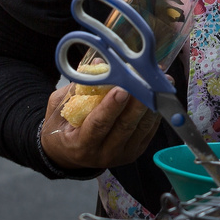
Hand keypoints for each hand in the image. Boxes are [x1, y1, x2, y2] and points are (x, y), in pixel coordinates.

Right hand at [40, 83, 164, 171]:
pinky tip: (159, 94)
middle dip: (137, 102)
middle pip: (124, 126)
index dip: (111, 107)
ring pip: (141, 128)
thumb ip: (77, 88)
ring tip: (159, 82)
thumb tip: (98, 63)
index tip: (122, 89)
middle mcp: (102, 154)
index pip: (98, 125)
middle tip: (146, 80)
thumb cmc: (62, 128)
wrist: (69, 154)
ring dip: (152, 103)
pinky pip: (149, 131)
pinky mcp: (135, 152)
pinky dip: (155, 112)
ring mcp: (121, 155)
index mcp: (80, 144)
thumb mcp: (60, 108)